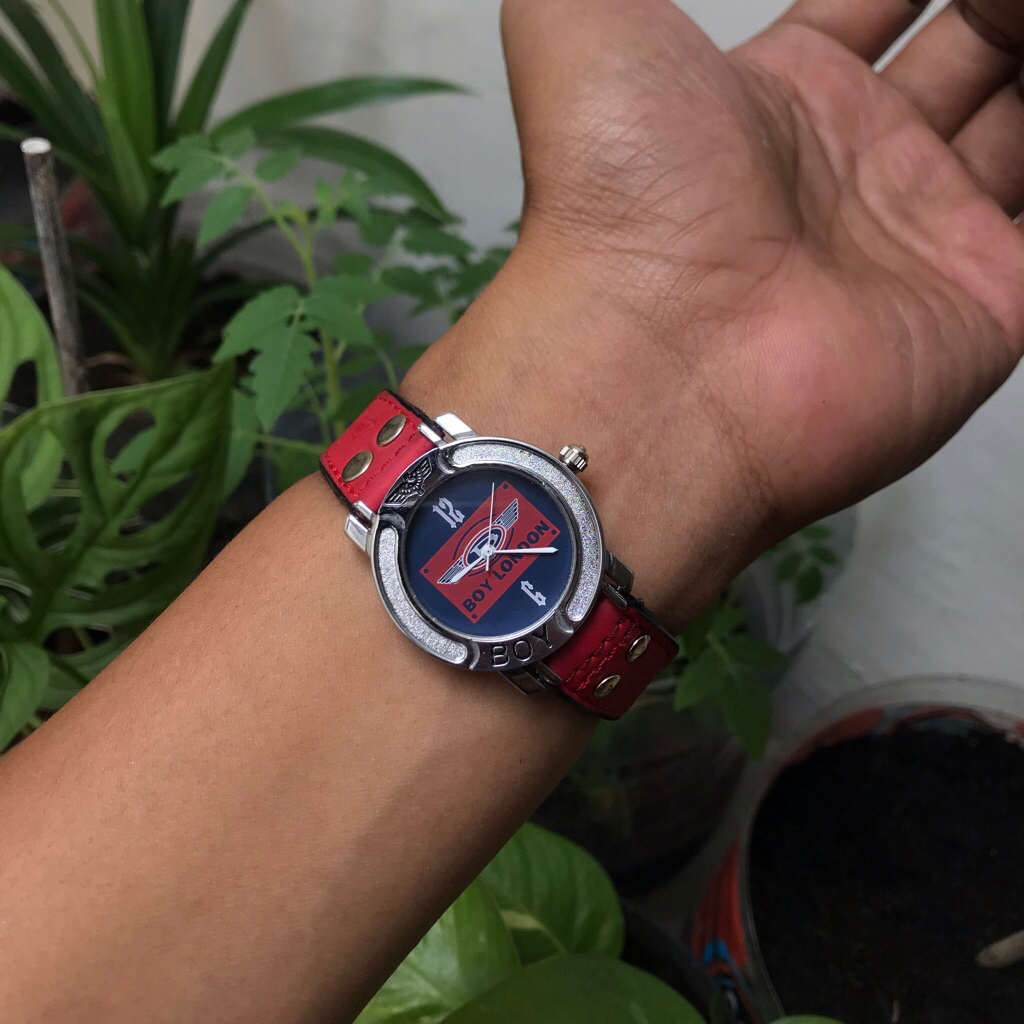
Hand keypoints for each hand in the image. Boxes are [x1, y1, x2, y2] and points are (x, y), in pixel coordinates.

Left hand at [406, 0, 1023, 621]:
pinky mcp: (984, 306)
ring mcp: (921, 239)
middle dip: (999, 11)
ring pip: (1022, 125)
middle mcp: (853, 171)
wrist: (657, 359)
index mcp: (778, 101)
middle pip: (969, 56)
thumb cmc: (615, 203)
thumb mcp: (580, 30)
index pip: (875, 6)